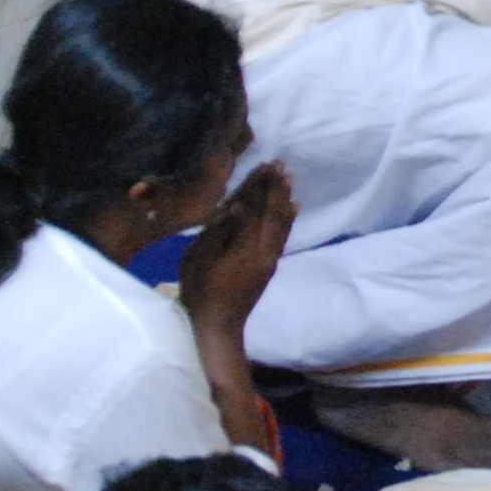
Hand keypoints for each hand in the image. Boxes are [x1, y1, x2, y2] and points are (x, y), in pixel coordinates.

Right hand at [174, 161, 296, 338]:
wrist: (219, 326)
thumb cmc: (200, 291)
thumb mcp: (198, 260)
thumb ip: (218, 232)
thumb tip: (235, 206)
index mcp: (245, 246)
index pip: (255, 208)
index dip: (260, 186)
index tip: (266, 165)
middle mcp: (264, 250)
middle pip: (272, 212)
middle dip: (275, 188)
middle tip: (280, 165)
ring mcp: (269, 259)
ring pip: (281, 223)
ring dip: (284, 199)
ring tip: (288, 179)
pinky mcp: (269, 266)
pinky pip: (283, 236)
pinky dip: (288, 219)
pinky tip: (293, 207)